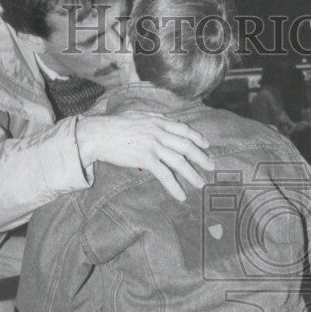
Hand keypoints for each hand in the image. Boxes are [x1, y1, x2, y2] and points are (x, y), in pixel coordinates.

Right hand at [76, 112, 212, 200]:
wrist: (99, 134)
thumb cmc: (114, 125)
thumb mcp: (137, 115)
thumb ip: (153, 119)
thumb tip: (164, 121)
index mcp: (158, 121)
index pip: (183, 129)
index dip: (197, 137)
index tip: (206, 145)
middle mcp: (158, 132)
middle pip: (186, 145)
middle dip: (201, 157)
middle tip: (211, 167)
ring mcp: (153, 145)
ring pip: (179, 161)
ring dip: (192, 174)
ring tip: (201, 184)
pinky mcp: (145, 158)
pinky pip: (164, 174)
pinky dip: (174, 186)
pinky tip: (181, 195)